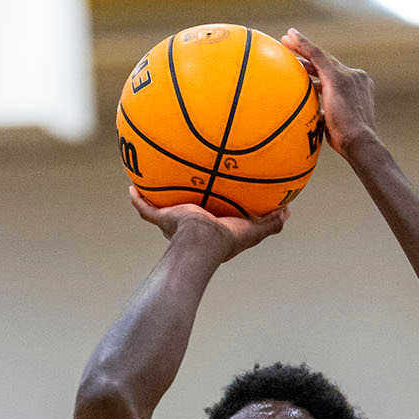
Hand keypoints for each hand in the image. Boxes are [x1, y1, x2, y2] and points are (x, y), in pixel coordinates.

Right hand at [130, 187, 286, 261]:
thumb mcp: (252, 231)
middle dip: (184, 198)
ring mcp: (174, 223)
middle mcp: (191, 225)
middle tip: (186, 182)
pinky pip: (145, 208)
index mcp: (210, 227)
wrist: (199, 243)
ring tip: (153, 175)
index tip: (216, 191)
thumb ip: (270, 223)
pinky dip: (137, 199)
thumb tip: (287, 211)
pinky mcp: (161, 218)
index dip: (214, 204)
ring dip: (157, 196)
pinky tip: (131, 187)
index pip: (212, 213)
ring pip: (163, 207)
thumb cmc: (224, 240)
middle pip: (186, 209)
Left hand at [282, 29, 378, 159]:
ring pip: (320, 57)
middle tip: (289, 44)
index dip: (315, 70)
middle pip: (326, 63)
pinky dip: (303, 44)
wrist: (360, 143)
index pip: (332, 76)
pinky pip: (317, 55)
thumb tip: (310, 116)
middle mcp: (355, 77)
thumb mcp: (334, 124)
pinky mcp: (338, 77)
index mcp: (357, 89)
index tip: (303, 66)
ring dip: (301, 49)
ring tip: (284, 41)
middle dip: (306, 54)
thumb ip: (324, 113)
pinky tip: (290, 36)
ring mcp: (348, 76)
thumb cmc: (347, 143)